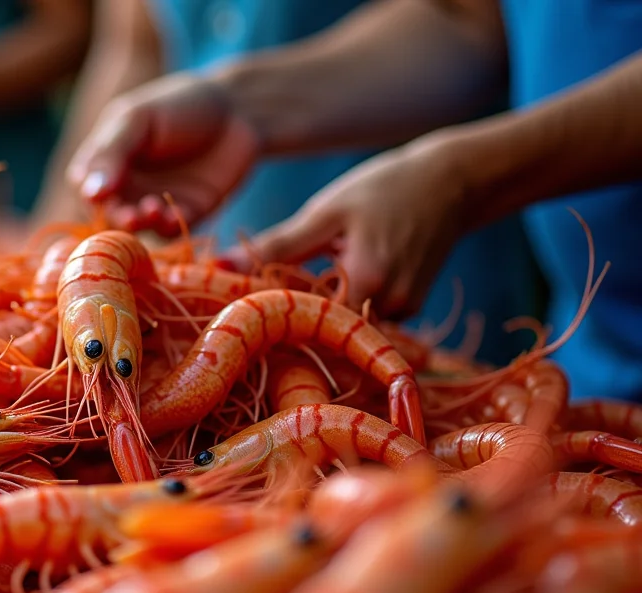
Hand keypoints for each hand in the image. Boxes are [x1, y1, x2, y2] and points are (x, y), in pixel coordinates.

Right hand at [66, 72, 261, 235]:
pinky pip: (170, 230)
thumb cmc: (180, 106)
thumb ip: (112, 153)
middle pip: (110, 214)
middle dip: (117, 217)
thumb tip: (89, 193)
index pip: (86, 187)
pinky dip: (166, 227)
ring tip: (150, 210)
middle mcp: (127, 186)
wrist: (238, 109)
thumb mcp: (138, 120)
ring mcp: (155, 202)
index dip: (89, 195)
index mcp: (107, 161)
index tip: (98, 195)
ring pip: (138, 227)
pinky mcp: (186, 214)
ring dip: (140, 225)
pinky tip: (169, 214)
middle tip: (129, 215)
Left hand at [232, 138, 468, 318]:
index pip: (307, 321)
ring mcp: (404, 311)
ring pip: (345, 324)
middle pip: (326, 327)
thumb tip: (219, 267)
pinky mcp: (410, 309)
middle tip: (260, 298)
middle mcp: (390, 306)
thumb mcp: (327, 212)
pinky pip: (364, 316)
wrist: (454, 182)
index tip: (246, 310)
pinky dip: (344, 302)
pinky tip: (332, 277)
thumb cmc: (386, 188)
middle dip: (294, 316)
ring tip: (297, 280)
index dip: (275, 318)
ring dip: (319, 309)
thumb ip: (277, 245)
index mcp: (368, 280)